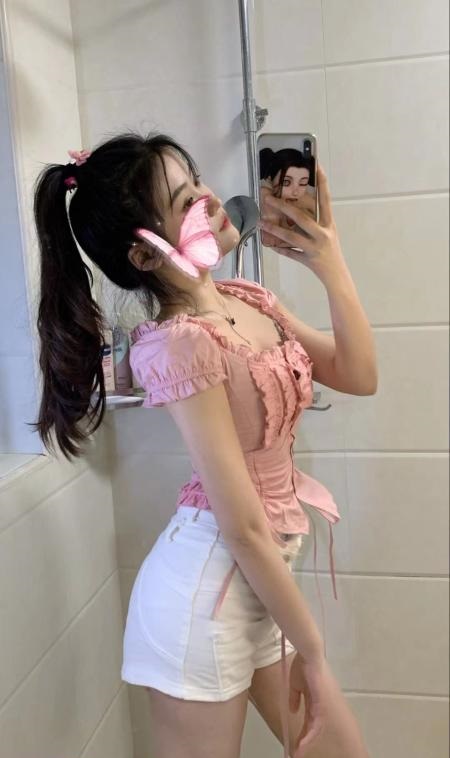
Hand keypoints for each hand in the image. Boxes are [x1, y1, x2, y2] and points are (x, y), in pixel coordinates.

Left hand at [259, 163, 347, 282]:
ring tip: (261, 223)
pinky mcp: (308, 260)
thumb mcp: (327, 233)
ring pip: (291, 236)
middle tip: (268, 199)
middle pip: (301, 217)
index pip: (325, 199)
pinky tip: (269, 244)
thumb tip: (295, 209)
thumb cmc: (331, 252)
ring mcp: (315, 247)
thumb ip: (314, 222)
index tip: (317, 166)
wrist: (337, 276)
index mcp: (329, 224)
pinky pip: (290, 253)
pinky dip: (280, 249)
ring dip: (274, 229)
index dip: (322, 182)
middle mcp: (323, 234)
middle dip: (283, 207)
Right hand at [288, 652, 328, 756]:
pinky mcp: (321, 703)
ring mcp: (322, 704)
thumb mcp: (295, 684)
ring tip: (299, 752)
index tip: (298, 744)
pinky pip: (316, 722)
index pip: (309, 719)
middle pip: (312, 726)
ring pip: (314, 727)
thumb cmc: (302, 665)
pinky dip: (310, 734)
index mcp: (313, 699)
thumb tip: (292, 710)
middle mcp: (319, 703)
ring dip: (307, 741)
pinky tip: (304, 742)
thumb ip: (294, 697)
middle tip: (298, 752)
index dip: (304, 732)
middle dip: (305, 740)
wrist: (308, 655)